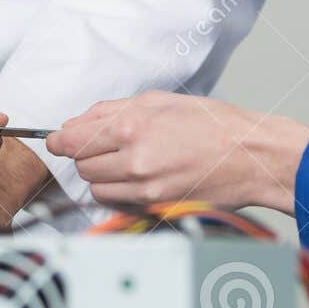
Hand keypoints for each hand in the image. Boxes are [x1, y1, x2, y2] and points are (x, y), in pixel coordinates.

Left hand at [47, 91, 308, 213]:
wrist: (250, 156)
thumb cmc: (212, 124)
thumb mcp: (159, 101)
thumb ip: (111, 111)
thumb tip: (77, 122)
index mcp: (131, 127)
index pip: (71, 141)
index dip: (59, 140)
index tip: (58, 140)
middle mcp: (133, 160)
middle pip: (81, 165)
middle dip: (86, 155)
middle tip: (106, 145)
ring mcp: (144, 188)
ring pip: (96, 187)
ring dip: (102, 175)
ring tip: (127, 160)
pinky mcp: (155, 206)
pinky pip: (118, 201)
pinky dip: (119, 191)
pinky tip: (138, 176)